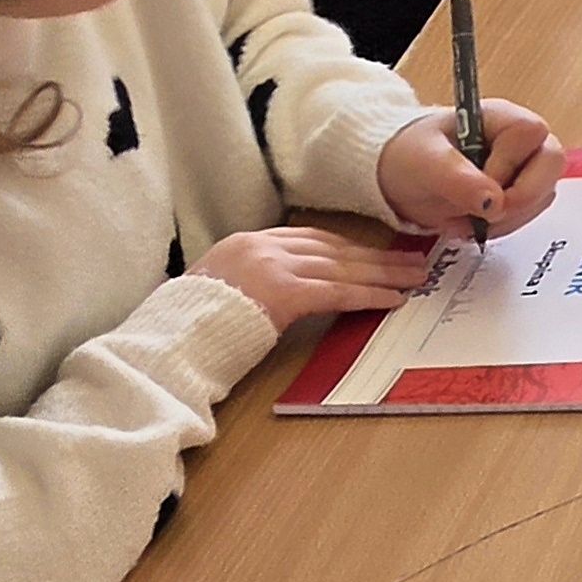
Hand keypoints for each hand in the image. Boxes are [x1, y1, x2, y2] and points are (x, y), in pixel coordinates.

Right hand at [192, 226, 438, 330]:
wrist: (168, 343)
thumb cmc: (191, 329)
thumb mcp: (223, 291)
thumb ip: (256, 282)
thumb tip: (293, 290)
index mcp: (245, 243)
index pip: (311, 239)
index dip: (349, 247)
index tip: (377, 252)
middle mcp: (261, 247)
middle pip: (333, 248)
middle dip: (375, 256)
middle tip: (411, 261)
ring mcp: (271, 267)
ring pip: (342, 268)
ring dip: (383, 275)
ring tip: (413, 279)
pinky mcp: (282, 293)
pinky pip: (337, 293)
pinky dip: (369, 296)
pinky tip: (392, 301)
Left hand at [376, 99, 562, 236]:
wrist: (398, 178)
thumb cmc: (410, 157)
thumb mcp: (424, 164)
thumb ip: (458, 180)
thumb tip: (494, 203)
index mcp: (499, 117)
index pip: (530, 133)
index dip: (510, 164)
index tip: (479, 189)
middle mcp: (520, 139)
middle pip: (552, 162)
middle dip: (522, 198)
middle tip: (487, 216)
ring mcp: (524, 167)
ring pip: (544, 193)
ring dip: (509, 218)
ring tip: (467, 221)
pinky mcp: (520, 193)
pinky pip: (531, 213)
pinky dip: (504, 227)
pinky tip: (475, 225)